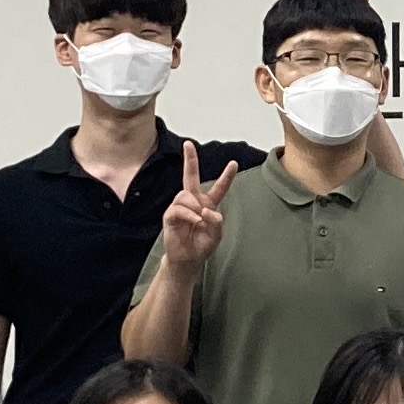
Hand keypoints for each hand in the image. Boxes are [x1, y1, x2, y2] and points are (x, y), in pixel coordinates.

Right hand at [158, 140, 239, 271]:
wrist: (188, 260)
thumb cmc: (202, 246)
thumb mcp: (216, 235)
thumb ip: (216, 221)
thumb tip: (205, 210)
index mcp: (208, 204)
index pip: (219, 187)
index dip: (226, 176)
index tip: (234, 163)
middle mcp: (193, 202)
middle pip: (190, 176)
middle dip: (190, 159)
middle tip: (188, 143)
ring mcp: (180, 207)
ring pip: (186, 196)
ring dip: (194, 207)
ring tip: (198, 221)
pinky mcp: (170, 216)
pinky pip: (178, 209)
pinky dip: (188, 215)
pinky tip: (194, 222)